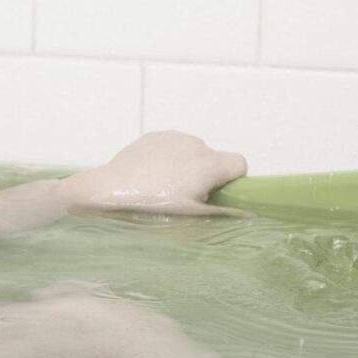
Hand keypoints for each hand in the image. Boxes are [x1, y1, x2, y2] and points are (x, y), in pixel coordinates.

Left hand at [56, 131, 247, 216]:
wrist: (107, 193)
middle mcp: (193, 144)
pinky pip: (171, 147)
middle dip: (206, 176)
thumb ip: (224, 214)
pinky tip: (150, 177)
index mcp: (208, 163)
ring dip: (186, 166)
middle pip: (214, 158)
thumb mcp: (192, 221)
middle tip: (184, 198)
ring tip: (164, 189)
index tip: (215, 195)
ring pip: (192, 152)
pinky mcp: (152, 136)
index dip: (232, 181)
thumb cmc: (152, 211)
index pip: (240, 164)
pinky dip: (168, 159)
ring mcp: (171, 137)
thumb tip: (249, 214)